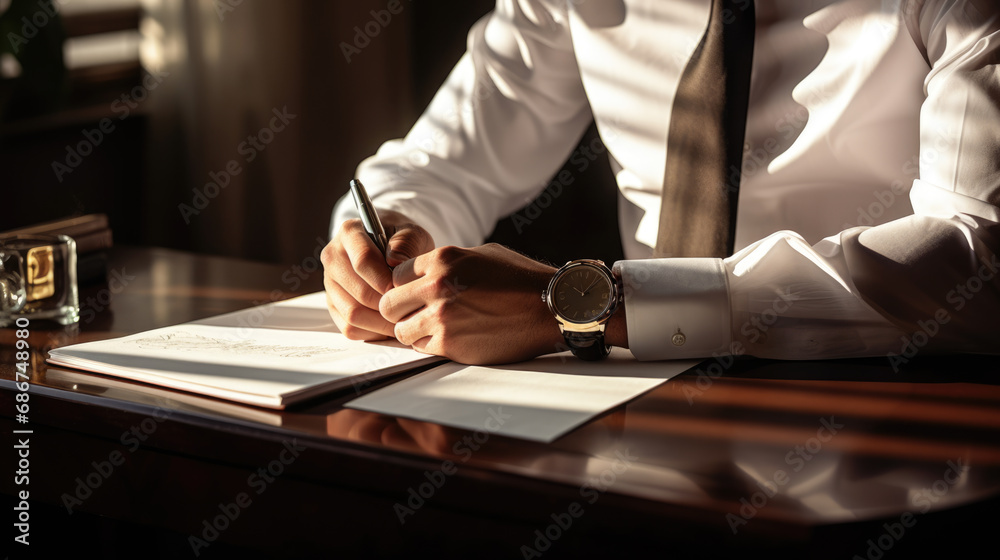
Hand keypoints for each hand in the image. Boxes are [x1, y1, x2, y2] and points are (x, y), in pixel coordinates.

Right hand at [321, 210, 433, 339]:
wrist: (393, 250)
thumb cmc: (403, 242)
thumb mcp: (412, 233)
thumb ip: (407, 242)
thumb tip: (395, 261)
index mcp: (349, 232)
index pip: (362, 260)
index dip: (384, 280)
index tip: (402, 289)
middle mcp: (333, 257)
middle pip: (358, 292)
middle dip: (386, 305)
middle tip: (408, 310)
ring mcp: (330, 283)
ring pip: (352, 314)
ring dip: (381, 322)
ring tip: (402, 319)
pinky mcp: (333, 305)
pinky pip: (349, 328)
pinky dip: (373, 332)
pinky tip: (390, 324)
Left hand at [379, 243, 563, 364]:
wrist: (550, 308)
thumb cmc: (521, 279)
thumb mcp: (481, 255)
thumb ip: (447, 264)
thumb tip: (422, 275)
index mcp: (443, 259)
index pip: (396, 274)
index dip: (404, 285)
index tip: (413, 293)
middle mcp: (438, 287)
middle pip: (389, 303)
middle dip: (399, 310)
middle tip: (413, 313)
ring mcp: (442, 318)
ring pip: (401, 330)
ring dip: (413, 330)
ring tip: (434, 327)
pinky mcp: (452, 345)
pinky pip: (421, 348)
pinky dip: (430, 345)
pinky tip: (450, 337)